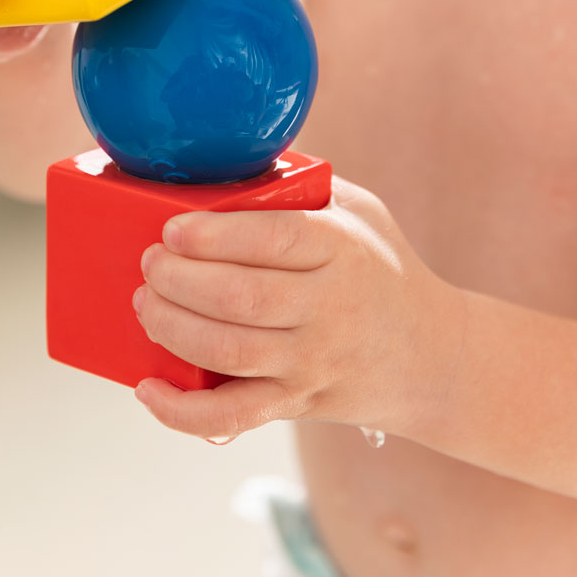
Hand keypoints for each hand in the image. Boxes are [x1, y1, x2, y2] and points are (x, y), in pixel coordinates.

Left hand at [132, 176, 463, 440]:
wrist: (431, 355)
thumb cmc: (381, 268)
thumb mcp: (360, 213)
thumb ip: (303, 189)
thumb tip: (228, 159)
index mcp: (341, 250)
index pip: (272, 239)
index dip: (214, 235)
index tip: (173, 228)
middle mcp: (328, 308)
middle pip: (238, 298)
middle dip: (177, 279)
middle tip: (151, 262)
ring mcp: (311, 362)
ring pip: (227, 352)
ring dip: (170, 327)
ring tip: (146, 302)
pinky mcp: (296, 402)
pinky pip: (232, 417)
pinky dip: (182, 411)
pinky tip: (149, 387)